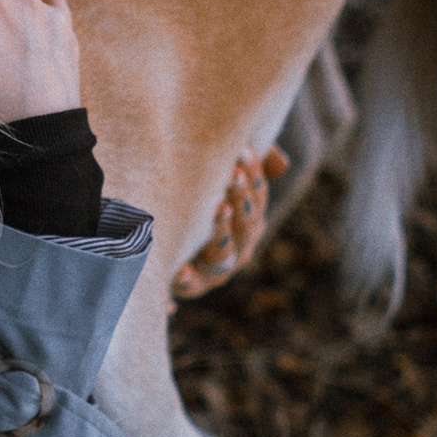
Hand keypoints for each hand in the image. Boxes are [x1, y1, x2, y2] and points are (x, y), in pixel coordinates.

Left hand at [170, 145, 291, 301]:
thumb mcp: (216, 180)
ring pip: (224, 252)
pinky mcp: (190, 286)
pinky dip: (187, 278)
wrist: (154, 245)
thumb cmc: (189, 200)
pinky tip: (180, 269)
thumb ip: (245, 168)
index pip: (258, 194)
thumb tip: (281, 163)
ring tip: (217, 210)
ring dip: (222, 231)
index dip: (253, 173)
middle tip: (231, 173)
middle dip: (240, 196)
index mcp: (248, 220)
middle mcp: (239, 247)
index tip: (242, 150)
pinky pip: (191, 284)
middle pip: (247, 223)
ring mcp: (216, 269)